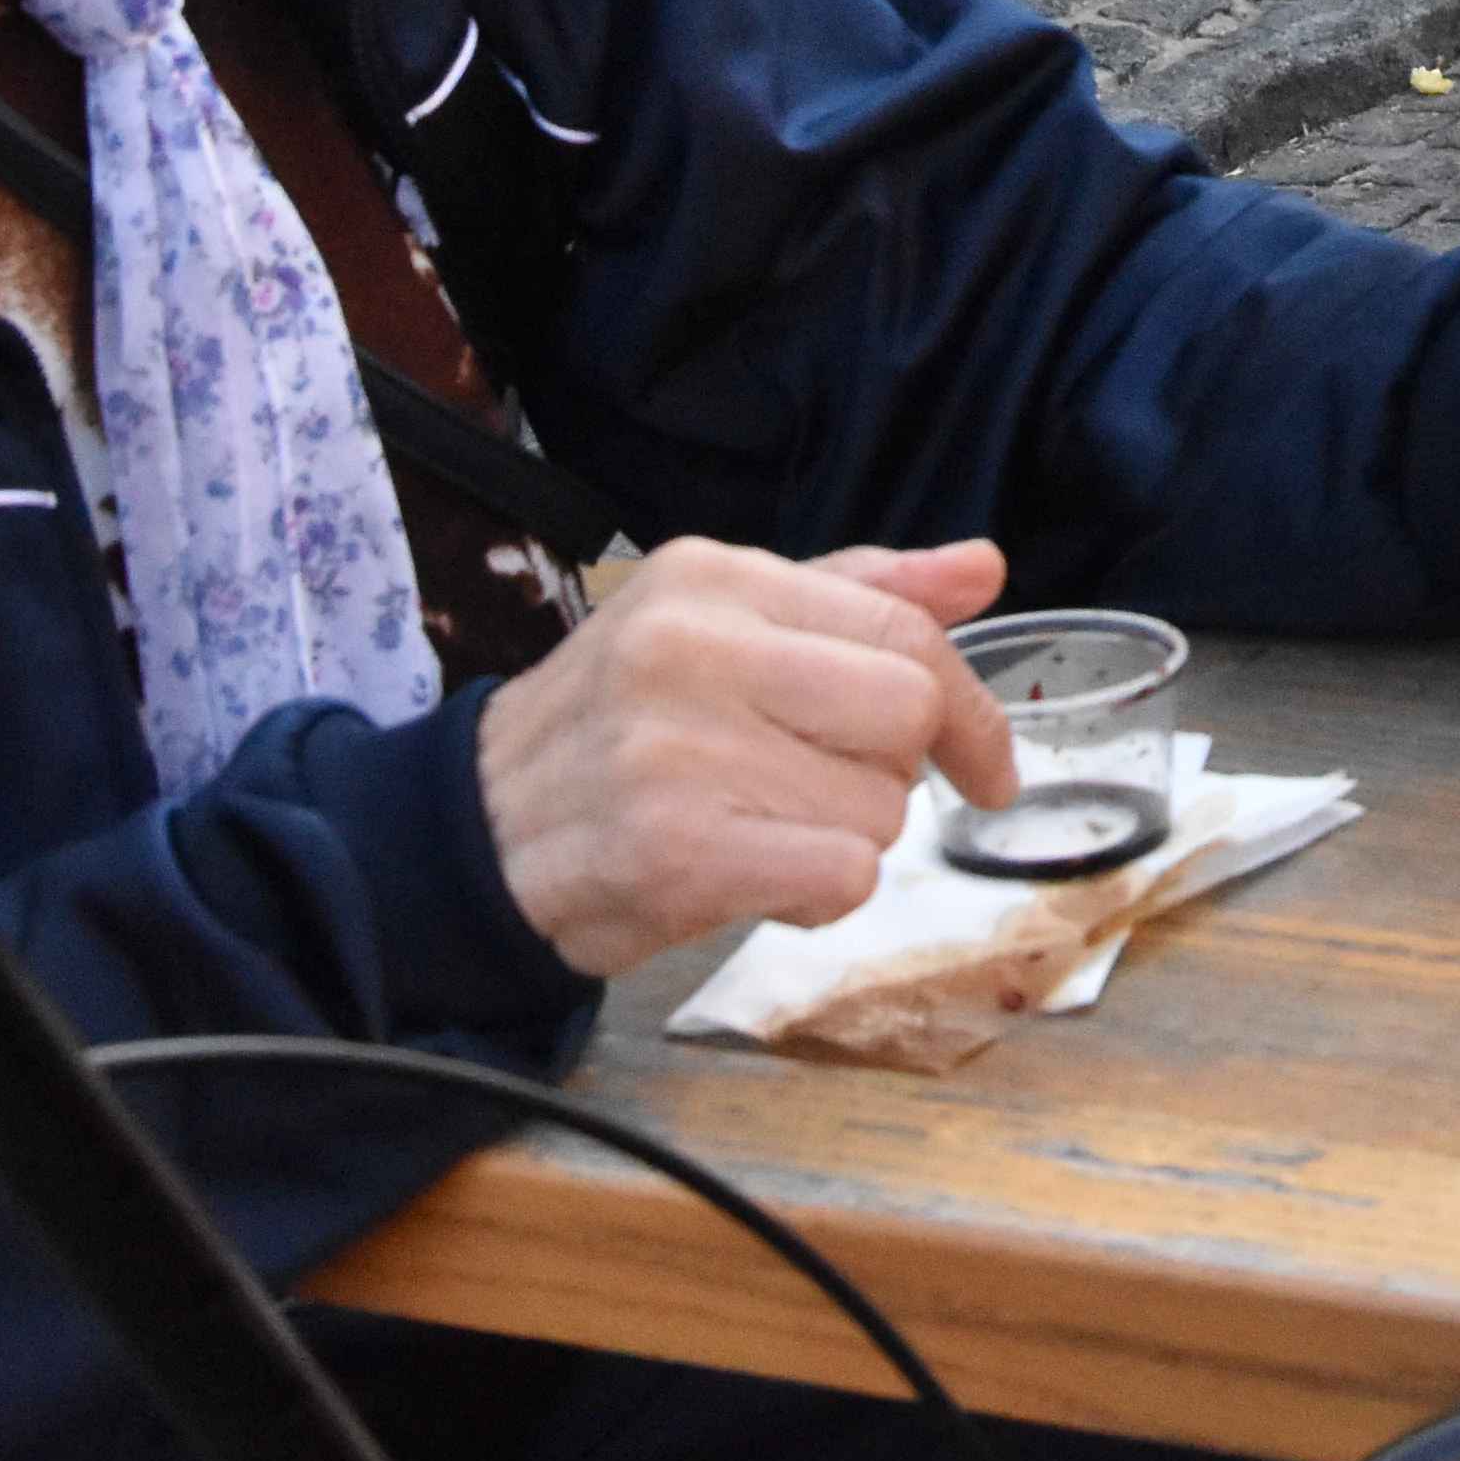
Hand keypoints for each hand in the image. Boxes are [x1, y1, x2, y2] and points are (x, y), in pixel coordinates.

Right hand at [472, 535, 1020, 975]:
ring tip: (763, 830)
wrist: (473, 833)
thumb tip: (982, 566)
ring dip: (848, 838)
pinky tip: (759, 879)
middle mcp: (691, 647)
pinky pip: (842, 875)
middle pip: (905, 710)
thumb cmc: (615, 728)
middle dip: (896, 769)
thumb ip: (854, 594)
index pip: (900, 624)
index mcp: (710, 576)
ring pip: (880, 805)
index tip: (986, 763)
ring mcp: (677, 749)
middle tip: (832, 790)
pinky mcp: (674, 851)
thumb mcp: (719, 626)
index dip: (968, 704)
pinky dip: (821, 894)